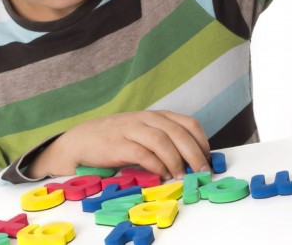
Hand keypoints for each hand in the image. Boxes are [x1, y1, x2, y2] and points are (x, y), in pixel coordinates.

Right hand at [28, 110, 210, 179]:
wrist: (83, 139)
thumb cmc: (119, 139)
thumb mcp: (145, 133)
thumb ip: (165, 142)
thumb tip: (191, 162)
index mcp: (158, 116)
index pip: (188, 124)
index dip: (201, 142)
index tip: (207, 159)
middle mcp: (147, 118)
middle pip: (178, 132)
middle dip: (193, 153)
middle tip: (200, 171)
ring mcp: (132, 129)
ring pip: (162, 140)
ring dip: (175, 160)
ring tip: (180, 176)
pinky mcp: (118, 144)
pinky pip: (142, 153)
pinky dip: (155, 165)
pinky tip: (161, 174)